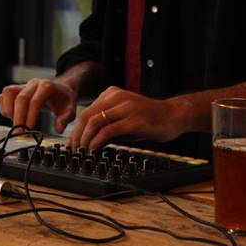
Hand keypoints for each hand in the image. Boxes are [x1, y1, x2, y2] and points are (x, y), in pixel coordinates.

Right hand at [0, 78, 76, 132]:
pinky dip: (5, 108)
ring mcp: (23, 85)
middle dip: (18, 118)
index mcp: (47, 87)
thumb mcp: (70, 109)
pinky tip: (13, 116)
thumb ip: (65, 119)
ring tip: (17, 123)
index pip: (35, 101)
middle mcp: (34, 84)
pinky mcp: (15, 89)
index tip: (29, 129)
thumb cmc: (63, 100)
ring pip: (8, 94)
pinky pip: (3, 96)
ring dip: (9, 111)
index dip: (30, 116)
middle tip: (19, 133)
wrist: (59, 89)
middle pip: (20, 98)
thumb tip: (58, 128)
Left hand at [67, 86, 190, 149]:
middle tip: (74, 150)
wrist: (174, 116)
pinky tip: (94, 149)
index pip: (86, 112)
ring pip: (95, 122)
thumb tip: (86, 142)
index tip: (71, 143)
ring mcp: (125, 107)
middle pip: (87, 116)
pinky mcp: (133, 120)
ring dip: (85, 139)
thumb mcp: (122, 121)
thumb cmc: (148, 120)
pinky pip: (109, 130)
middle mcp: (116, 97)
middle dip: (77, 135)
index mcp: (111, 94)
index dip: (76, 129)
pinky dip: (97, 141)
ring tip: (83, 151)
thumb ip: (105, 127)